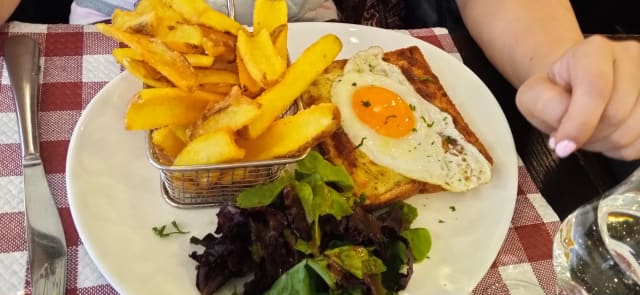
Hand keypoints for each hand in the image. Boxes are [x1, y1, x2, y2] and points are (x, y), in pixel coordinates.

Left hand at [515, 35, 639, 159]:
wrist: (573, 86)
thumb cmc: (553, 91)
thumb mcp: (534, 96)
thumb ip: (548, 109)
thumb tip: (566, 138)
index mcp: (594, 50)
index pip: (596, 88)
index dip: (580, 123)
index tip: (562, 147)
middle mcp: (629, 56)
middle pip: (617, 113)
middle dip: (590, 135)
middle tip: (572, 136)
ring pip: (635, 129)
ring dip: (607, 143)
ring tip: (589, 133)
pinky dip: (622, 148)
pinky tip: (607, 135)